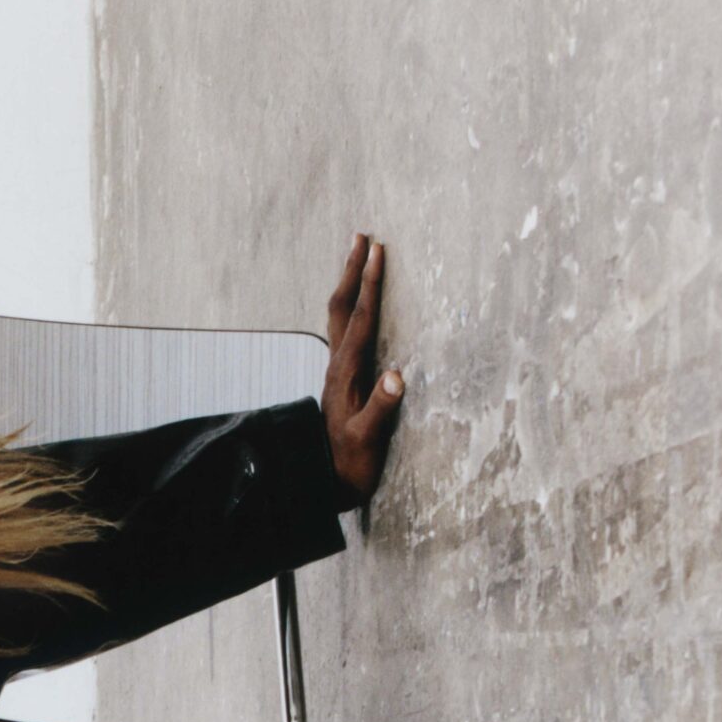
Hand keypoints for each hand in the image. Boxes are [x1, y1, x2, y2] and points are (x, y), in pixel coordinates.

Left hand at [322, 234, 404, 509]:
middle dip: (353, 271)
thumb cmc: (348, 466)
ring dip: (350, 284)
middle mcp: (337, 367)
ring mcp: (337, 372)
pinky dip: (353, 307)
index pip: (362, 320)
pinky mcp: (340, 381)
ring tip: (359, 257)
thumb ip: (380, 408)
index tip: (378, 250)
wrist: (323, 485)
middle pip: (343, 308)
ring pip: (341, 318)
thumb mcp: (367, 441)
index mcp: (346, 374)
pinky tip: (358, 306)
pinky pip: (345, 332)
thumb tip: (397, 376)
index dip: (371, 284)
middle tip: (362, 236)